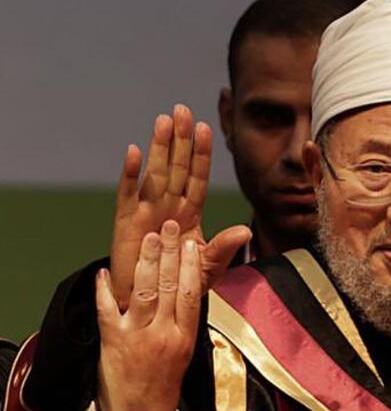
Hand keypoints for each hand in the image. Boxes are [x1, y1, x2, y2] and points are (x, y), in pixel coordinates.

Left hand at [96, 220, 199, 410]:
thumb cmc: (164, 381)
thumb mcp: (185, 349)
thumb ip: (184, 319)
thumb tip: (188, 287)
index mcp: (184, 335)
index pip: (191, 293)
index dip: (191, 266)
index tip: (192, 243)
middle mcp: (163, 333)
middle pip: (168, 285)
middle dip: (170, 253)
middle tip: (170, 228)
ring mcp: (137, 336)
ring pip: (143, 292)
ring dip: (145, 262)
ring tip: (148, 239)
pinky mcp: (113, 343)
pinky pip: (108, 310)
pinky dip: (104, 290)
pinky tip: (104, 272)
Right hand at [111, 104, 249, 310]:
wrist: (148, 301)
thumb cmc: (179, 281)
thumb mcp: (207, 267)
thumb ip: (224, 248)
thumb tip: (245, 230)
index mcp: (190, 212)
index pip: (198, 177)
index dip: (201, 154)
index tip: (206, 128)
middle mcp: (169, 205)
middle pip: (177, 167)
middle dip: (180, 139)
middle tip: (183, 110)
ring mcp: (147, 211)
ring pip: (155, 173)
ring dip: (159, 147)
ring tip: (163, 121)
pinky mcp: (126, 222)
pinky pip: (128, 194)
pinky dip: (130, 174)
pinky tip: (134, 152)